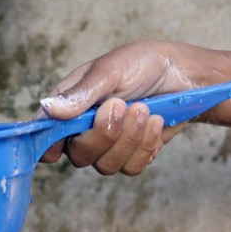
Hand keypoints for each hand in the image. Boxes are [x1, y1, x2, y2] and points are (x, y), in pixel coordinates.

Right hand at [39, 41, 198, 174]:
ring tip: (145, 109)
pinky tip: (155, 123)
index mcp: (69, 107)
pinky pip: (131, 168)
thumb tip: (48, 109)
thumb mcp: (110, 70)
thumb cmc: (143, 64)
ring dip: (130, 138)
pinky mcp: (132, 155)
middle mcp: (83, 130)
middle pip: (78, 156)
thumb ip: (80, 93)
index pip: (45, 134)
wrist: (185, 76)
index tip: (60, 146)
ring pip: (106, 165)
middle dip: (104, 134)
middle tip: (122, 105)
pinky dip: (146, 146)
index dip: (48, 145)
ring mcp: (108, 146)